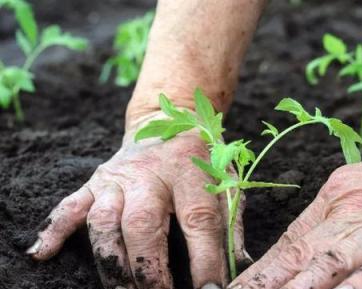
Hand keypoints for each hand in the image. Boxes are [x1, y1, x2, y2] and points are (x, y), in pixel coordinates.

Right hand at [27, 112, 248, 288]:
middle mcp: (151, 175)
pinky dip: (55, 229)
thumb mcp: (227, 181)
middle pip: (143, 224)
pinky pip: (71, 205)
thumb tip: (240, 265)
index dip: (205, 261)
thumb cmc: (203, 157)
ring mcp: (119, 178)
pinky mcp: (96, 181)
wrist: (171, 119)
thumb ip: (232, 223)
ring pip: (104, 221)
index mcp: (191, 173)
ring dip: (111, 263)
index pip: (199, 221)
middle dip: (148, 270)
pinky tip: (43, 253)